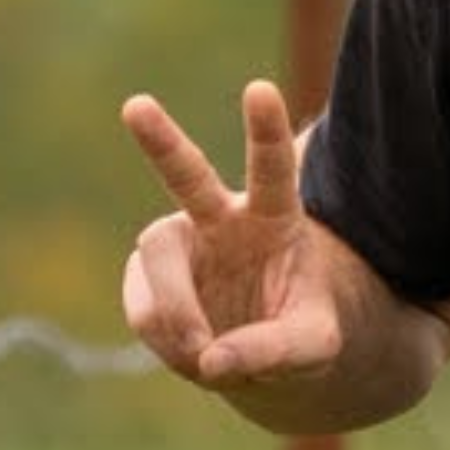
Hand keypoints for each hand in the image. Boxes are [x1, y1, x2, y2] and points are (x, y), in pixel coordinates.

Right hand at [120, 82, 349, 389]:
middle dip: (161, 141)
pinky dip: (165, 342)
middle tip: (136, 105)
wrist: (263, 353)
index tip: (260, 89)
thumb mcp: (313, 347)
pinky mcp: (146, 278)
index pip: (272, 170)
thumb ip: (275, 351)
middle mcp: (221, 218)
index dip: (266, 131)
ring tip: (203, 356)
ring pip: (156, 262)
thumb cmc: (299, 334)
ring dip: (176, 316)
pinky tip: (191, 355)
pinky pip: (142, 308)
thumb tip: (211, 360)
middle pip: (187, 176)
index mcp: (275, 217)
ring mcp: (178, 245)